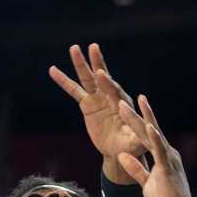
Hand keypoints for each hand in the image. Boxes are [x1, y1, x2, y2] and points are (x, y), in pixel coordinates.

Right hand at [50, 44, 145, 180]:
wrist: (118, 149)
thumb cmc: (130, 146)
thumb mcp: (135, 144)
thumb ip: (137, 138)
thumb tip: (143, 131)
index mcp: (123, 103)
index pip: (114, 91)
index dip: (107, 82)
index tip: (100, 73)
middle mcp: (111, 96)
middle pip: (102, 77)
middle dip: (98, 62)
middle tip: (93, 47)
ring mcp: (98, 98)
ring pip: (87, 78)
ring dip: (80, 63)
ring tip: (74, 48)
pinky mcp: (87, 103)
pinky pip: (73, 90)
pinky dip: (63, 80)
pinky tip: (53, 70)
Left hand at [117, 95, 196, 196]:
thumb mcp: (146, 183)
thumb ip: (135, 168)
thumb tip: (123, 155)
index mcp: (160, 155)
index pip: (143, 134)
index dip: (132, 120)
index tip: (122, 105)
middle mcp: (166, 152)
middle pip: (146, 128)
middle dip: (133, 113)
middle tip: (121, 97)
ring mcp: (169, 158)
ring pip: (153, 134)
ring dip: (143, 118)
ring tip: (134, 101)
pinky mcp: (169, 168)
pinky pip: (160, 151)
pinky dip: (155, 138)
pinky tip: (149, 126)